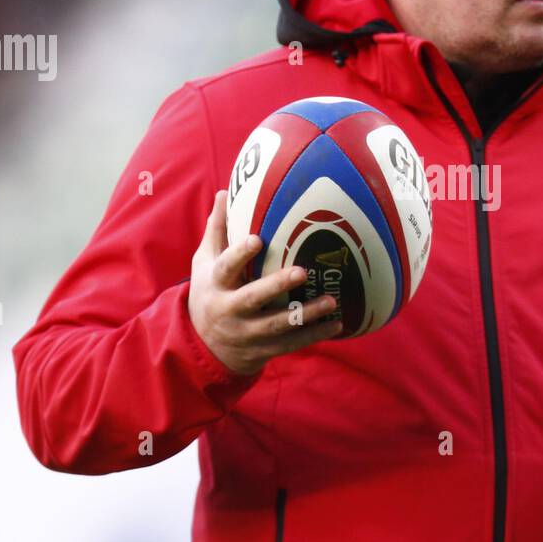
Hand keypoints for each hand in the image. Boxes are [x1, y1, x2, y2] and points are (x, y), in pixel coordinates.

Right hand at [188, 190, 343, 375]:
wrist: (205, 346)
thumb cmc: (210, 291)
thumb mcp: (205, 262)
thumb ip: (217, 230)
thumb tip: (227, 191)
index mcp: (215, 284)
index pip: (226, 268)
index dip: (240, 254)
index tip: (257, 239)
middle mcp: (229, 310)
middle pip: (253, 298)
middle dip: (277, 286)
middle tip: (303, 271)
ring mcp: (246, 333)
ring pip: (277, 325)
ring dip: (305, 314)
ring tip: (331, 300)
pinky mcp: (263, 350)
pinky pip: (290, 343)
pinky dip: (314, 335)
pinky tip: (337, 324)